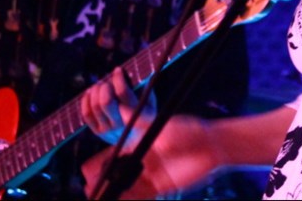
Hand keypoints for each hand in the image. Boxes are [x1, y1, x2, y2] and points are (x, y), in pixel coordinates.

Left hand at [81, 68, 154, 144]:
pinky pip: (86, 115)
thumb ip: (145, 88)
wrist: (139, 142)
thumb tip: (136, 70)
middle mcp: (120, 125)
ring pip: (95, 106)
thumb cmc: (146, 116)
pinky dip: (86, 101)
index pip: (122, 92)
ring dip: (95, 91)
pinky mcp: (98, 133)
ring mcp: (107, 130)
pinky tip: (90, 93)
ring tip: (99, 85)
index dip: (118, 78)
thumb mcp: (150, 103)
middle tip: (107, 82)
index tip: (117, 70)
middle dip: (105, 86)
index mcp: (135, 115)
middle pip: (105, 101)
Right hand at [81, 114, 216, 199]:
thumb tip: (119, 109)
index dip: (103, 161)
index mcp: (143, 142)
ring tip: (99, 197)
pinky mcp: (165, 186)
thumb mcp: (161, 125)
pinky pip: (144, 195)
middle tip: (89, 187)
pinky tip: (120, 200)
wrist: (213, 145)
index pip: (117, 153)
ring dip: (116, 191)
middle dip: (105, 179)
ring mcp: (155, 173)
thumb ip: (139, 123)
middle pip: (121, 172)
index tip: (88, 168)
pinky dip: (132, 198)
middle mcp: (147, 159)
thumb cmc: (189, 130)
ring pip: (130, 186)